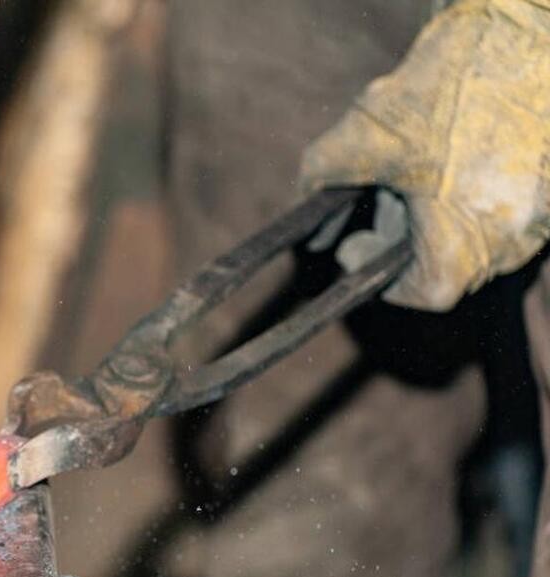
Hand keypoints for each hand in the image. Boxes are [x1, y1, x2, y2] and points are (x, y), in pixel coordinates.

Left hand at [300, 0, 549, 310]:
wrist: (522, 28)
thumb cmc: (444, 88)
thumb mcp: (361, 137)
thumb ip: (322, 181)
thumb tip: (307, 216)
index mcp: (468, 244)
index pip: (424, 293)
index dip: (382, 279)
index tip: (355, 250)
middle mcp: (516, 239)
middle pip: (454, 265)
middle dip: (406, 241)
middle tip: (378, 208)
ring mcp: (545, 214)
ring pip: (484, 236)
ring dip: (442, 218)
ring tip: (414, 174)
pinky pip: (511, 207)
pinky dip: (476, 194)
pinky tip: (453, 156)